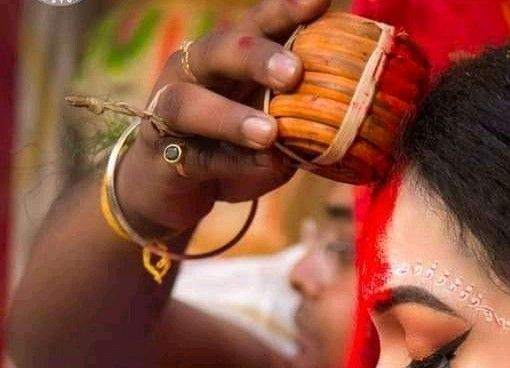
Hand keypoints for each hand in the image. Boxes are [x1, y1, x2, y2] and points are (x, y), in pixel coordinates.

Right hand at [116, 0, 330, 234]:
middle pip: (218, 51)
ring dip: (231, 117)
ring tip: (269, 133)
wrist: (171, 194)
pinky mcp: (160, 157)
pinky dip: (230, 163)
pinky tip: (261, 167)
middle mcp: (192, 74)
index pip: (254, 26)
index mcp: (225, 60)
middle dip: (256, 57)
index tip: (320, 2)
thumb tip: (338, 122)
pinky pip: (195, 158)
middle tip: (294, 72)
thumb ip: (295, 124)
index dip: (283, 11)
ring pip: (190, 103)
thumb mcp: (269, 137)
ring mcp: (168, 114)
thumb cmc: (226, 154)